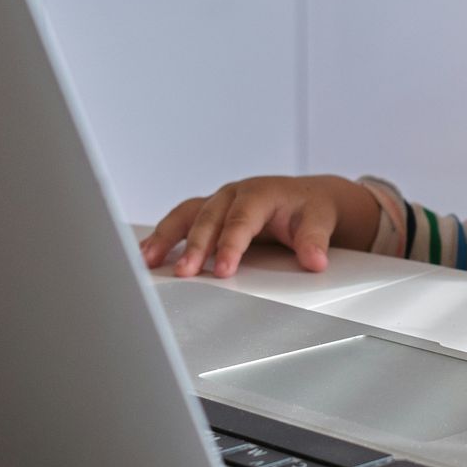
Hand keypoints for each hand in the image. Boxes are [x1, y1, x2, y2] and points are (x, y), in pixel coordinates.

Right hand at [138, 174, 380, 277]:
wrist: (306, 198)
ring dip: (167, 237)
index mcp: (260, 194)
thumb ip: (314, 240)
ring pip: (187, 215)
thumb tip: (315, 260)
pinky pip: (181, 221)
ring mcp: (218, 202)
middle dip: (195, 246)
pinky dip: (163, 236)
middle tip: (185, 273)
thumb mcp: (319, 221)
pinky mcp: (208, 213)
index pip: (241, 220)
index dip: (230, 245)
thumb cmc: (309, 210)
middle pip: (209, 218)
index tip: (224, 270)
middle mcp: (234, 195)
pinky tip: (147, 254)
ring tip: (148, 260)